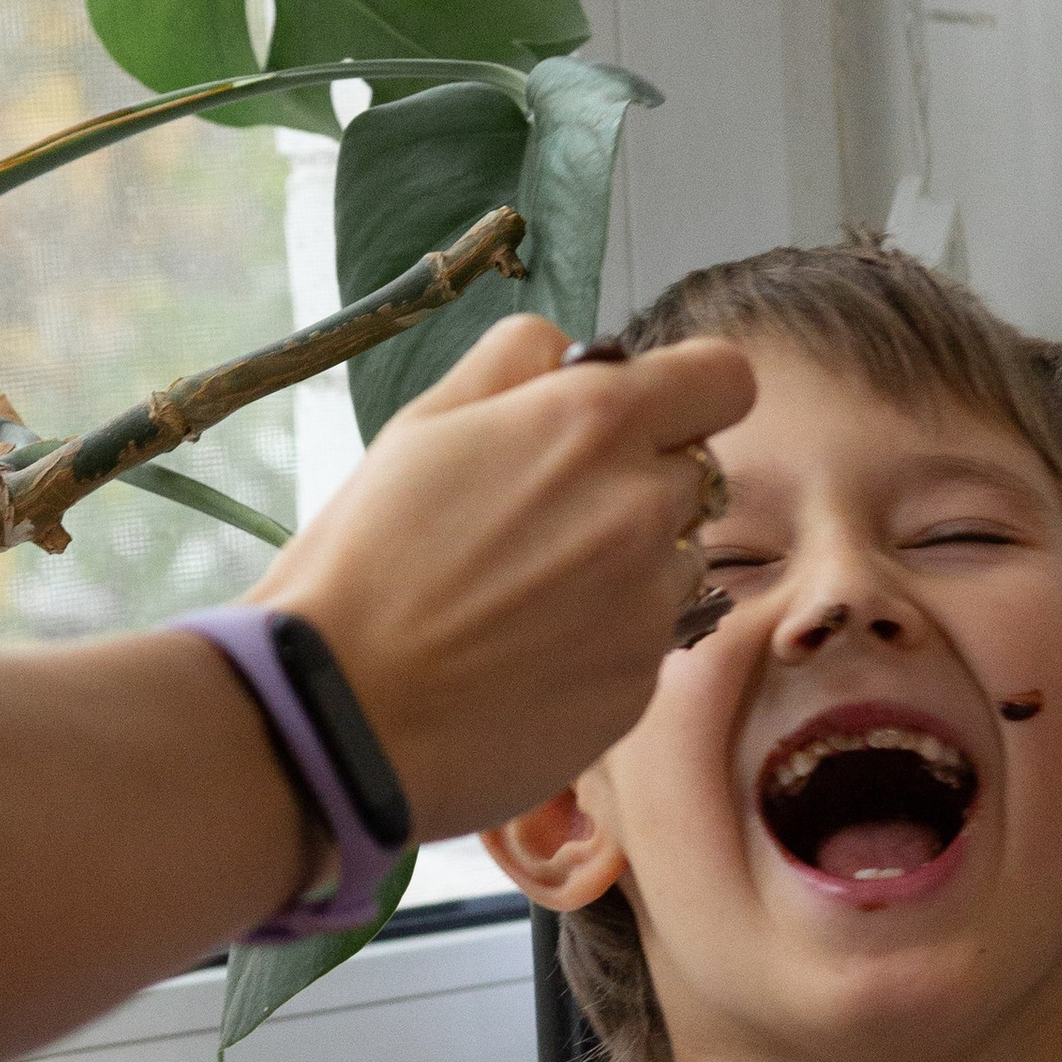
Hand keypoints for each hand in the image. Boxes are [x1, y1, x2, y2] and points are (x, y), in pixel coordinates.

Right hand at [255, 314, 752, 840]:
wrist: (339, 711)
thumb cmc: (363, 563)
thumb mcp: (420, 424)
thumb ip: (513, 362)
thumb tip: (569, 351)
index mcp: (590, 423)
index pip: (722, 379)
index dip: (688, 393)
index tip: (644, 417)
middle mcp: (642, 506)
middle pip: (696, 472)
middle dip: (640, 482)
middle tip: (546, 520)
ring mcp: (649, 602)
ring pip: (678, 560)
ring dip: (629, 567)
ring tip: (529, 597)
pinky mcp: (640, 682)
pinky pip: (648, 641)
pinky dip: (603, 641)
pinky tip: (525, 654)